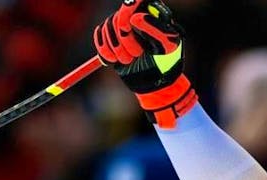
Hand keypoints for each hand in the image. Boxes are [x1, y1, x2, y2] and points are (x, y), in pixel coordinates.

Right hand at [93, 0, 196, 127]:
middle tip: (137, 54)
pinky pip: (98, 35)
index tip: (130, 20)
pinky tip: (113, 60)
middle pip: (119, 16)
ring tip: (128, 60)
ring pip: (107, 26)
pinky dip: (104, 49)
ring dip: (116, 48)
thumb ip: (155, 30)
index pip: (137, 0)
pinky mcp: (110, 38)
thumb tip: (134, 18)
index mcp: (152, 14)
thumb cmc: (166, 64)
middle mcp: (135, 16)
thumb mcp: (167, 47)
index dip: (130, 5)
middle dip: (125, 38)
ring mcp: (122, 27)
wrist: (154, 83)